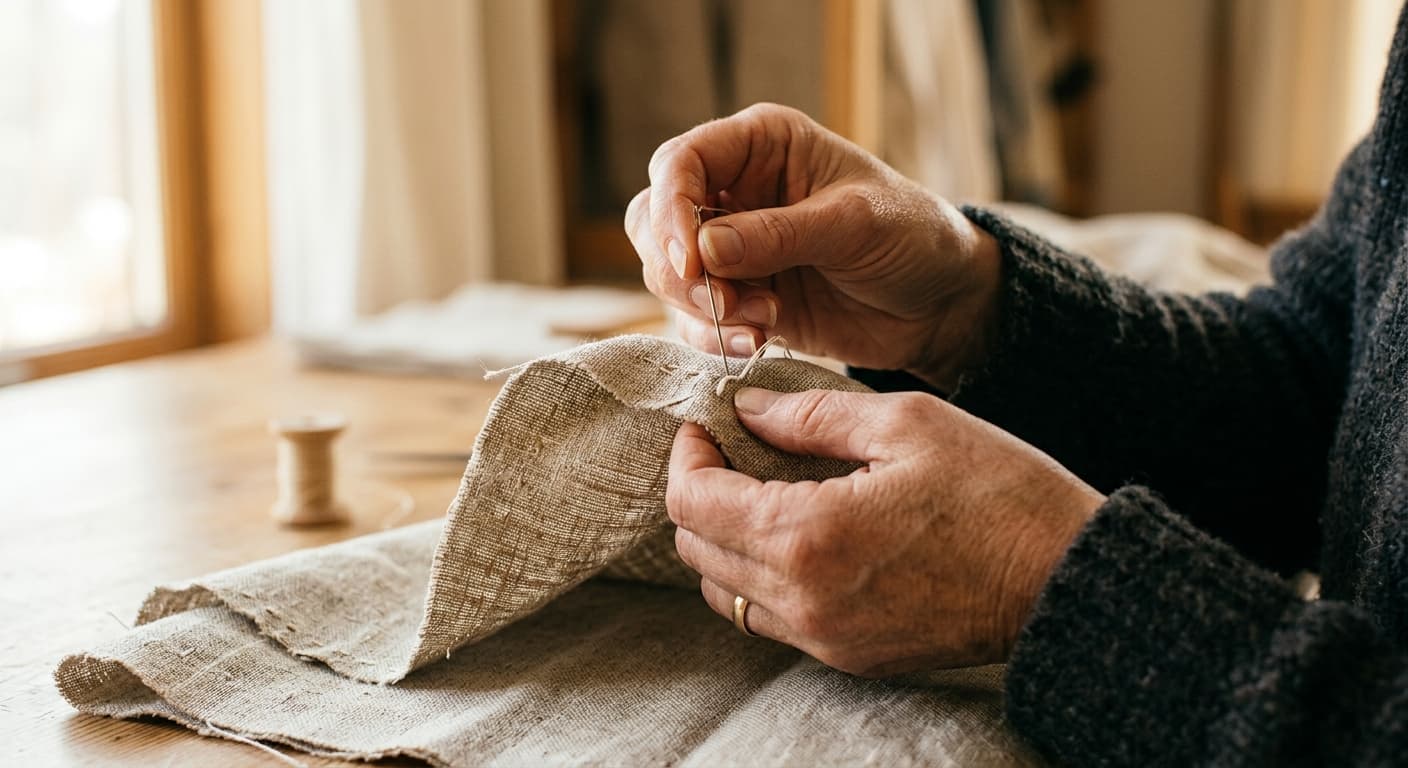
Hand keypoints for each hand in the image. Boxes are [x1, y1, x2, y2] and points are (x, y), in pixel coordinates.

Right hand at [626, 102, 1000, 389]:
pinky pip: (694, 318)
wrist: (940, 304)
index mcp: (760, 146)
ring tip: (762, 322)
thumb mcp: (854, 224)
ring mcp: (733, 248)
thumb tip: (702, 252)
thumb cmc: (911, 237)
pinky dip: (712, 337)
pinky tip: (757, 343)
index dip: (671, 209)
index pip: (680, 163)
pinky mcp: (740, 298)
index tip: (692, 259)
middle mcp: (736, 191)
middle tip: (727, 303)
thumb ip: (778, 235)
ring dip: (702, 308)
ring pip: (667, 274)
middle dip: (678, 269)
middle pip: (654, 220)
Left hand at [667, 386, 1104, 675]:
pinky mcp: (846, 656)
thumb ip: (810, 415)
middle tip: (731, 454)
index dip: (687, 457)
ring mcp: (822, 636)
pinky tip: (796, 537)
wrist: (1064, 581)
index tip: (705, 428)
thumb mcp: (905, 424)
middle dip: (699, 494)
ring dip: (722, 540)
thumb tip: (743, 408)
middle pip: (696, 549)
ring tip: (759, 494)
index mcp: (807, 533)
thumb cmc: (996, 492)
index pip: (693, 502)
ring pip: (723, 593)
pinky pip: (768, 619)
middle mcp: (801, 597)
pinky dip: (759, 578)